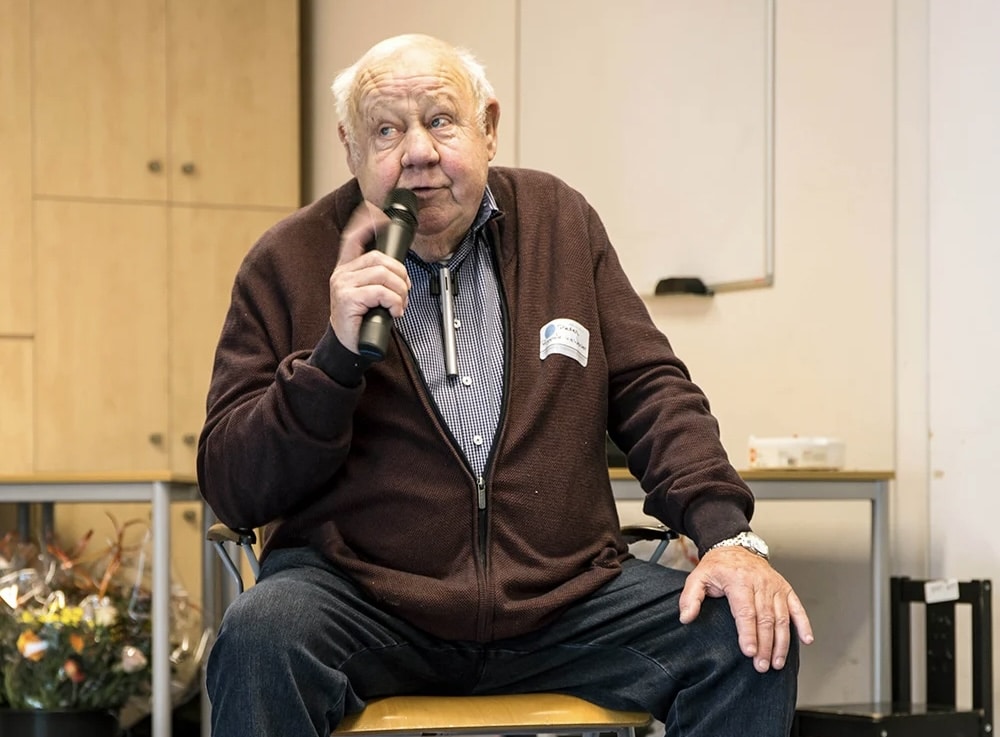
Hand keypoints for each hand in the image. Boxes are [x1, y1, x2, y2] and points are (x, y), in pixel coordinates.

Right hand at [328, 201, 412, 353]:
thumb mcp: (370, 296)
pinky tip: (394, 311)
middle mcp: (342, 274)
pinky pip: (380, 292)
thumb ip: (378, 280)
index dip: (366, 223)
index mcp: (346, 270)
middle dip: (400, 275)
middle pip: (379, 258)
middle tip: (404, 293)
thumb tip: (400, 273)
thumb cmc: (361, 322)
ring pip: (383, 274)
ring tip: (399, 305)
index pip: (352, 238)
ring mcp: (342, 285)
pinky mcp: (346, 298)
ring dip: (400, 291)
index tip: (379, 215)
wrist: (348, 347)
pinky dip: (394, 302)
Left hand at [678, 546, 813, 672]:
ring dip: (782, 642)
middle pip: (765, 619)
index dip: (748, 634)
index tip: (749, 652)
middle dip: (765, 645)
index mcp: (738, 581)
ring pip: (782, 617)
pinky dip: (804, 624)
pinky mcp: (785, 589)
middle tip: (762, 666)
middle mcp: (760, 583)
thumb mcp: (698, 577)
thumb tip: (686, 617)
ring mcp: (775, 586)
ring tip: (777, 662)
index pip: (746, 612)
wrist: (735, 547)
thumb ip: (690, 598)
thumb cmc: (717, 566)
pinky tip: (806, 640)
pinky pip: (797, 607)